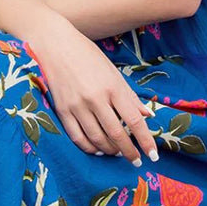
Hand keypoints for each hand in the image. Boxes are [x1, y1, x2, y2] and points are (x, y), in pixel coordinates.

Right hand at [30, 19, 158, 165]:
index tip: (153, 155)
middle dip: (129, 152)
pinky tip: (98, 149)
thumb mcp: (113, 72)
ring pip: (97, 139)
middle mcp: (95, 98)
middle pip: (116, 134)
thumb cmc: (87, 55)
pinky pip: (77, 137)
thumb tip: (148, 116)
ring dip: (110, 150)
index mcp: (113, 87)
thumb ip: (130, 96)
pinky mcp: (62, 110)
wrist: (53, 44)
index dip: (145, 141)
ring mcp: (77, 106)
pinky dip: (90, 148)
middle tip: (136, 161)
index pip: (134, 121)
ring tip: (118, 153)